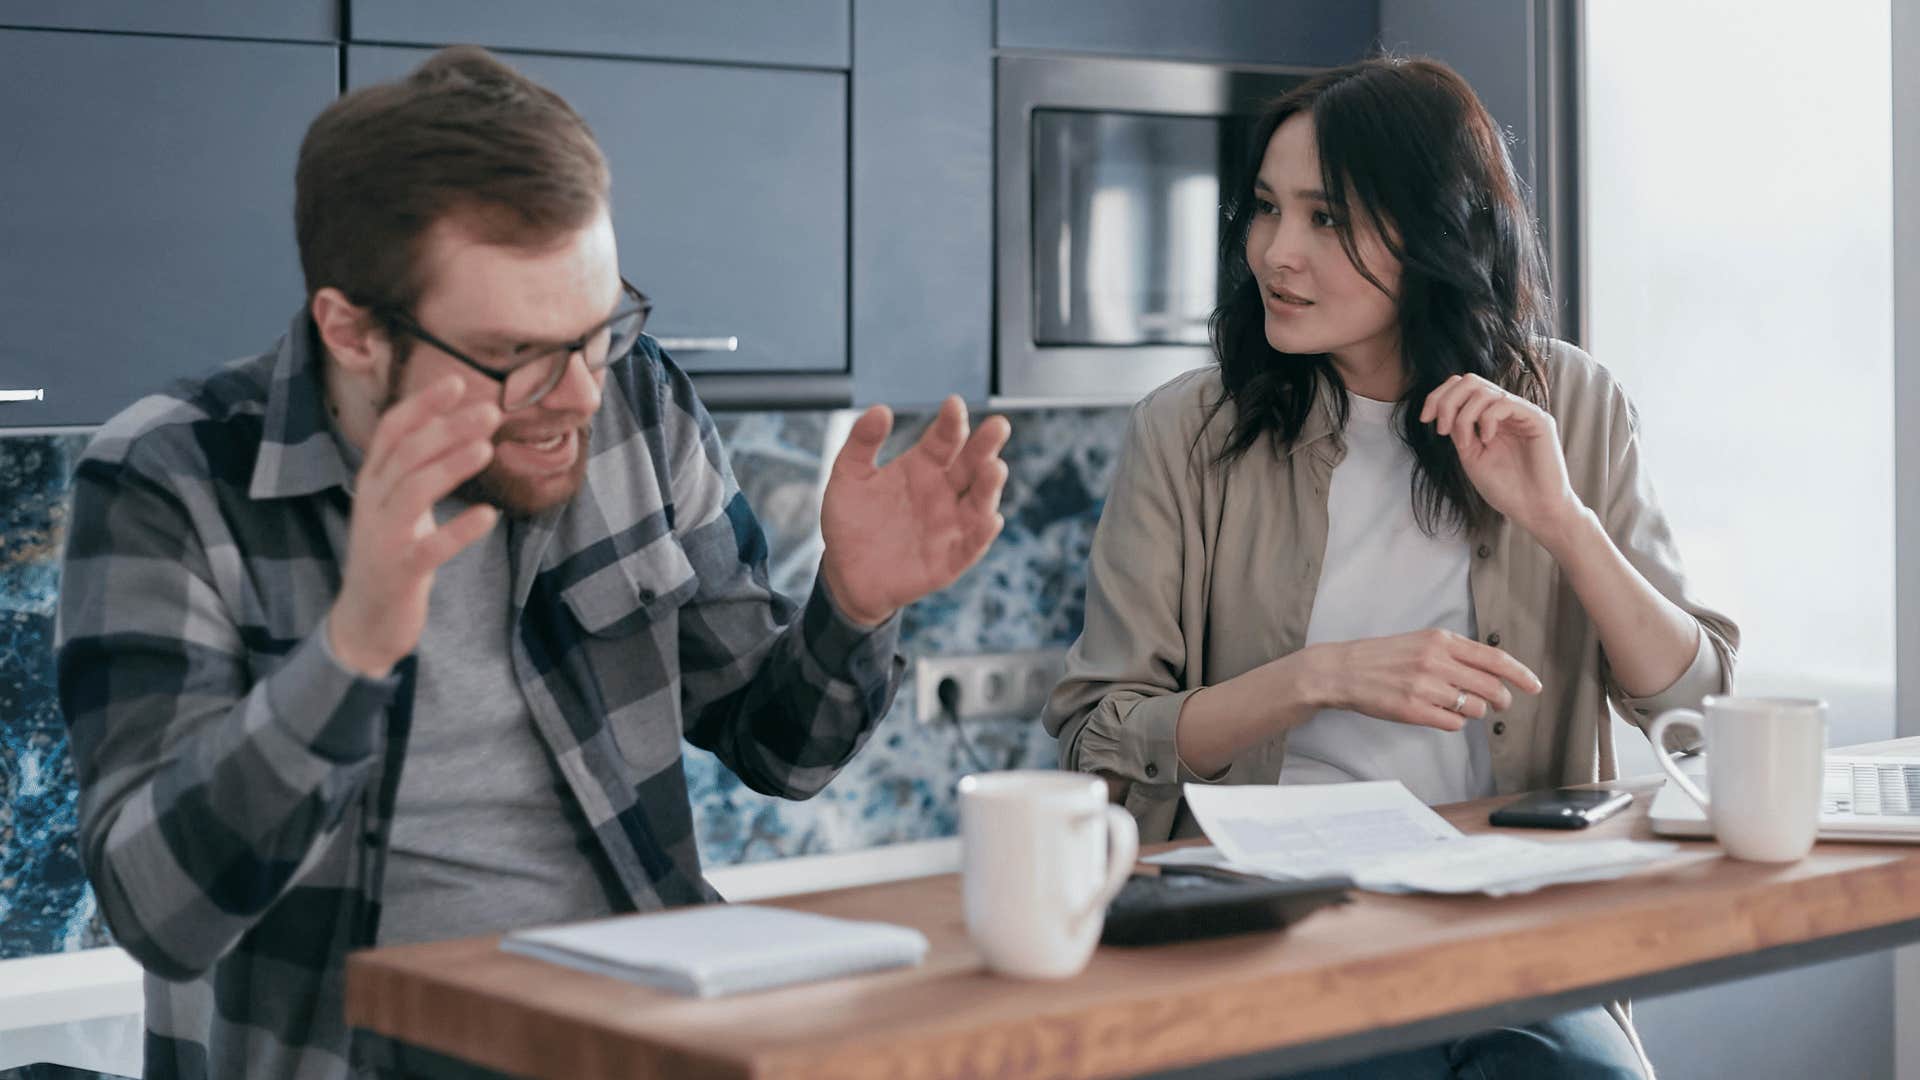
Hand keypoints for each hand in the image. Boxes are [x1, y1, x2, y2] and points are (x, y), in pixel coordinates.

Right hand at [328, 376, 501, 676]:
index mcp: (373, 482)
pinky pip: (429, 548)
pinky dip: (459, 531)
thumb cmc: (392, 554)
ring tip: (488, 449)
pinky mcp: (400, 572)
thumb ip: (417, 468)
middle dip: (448, 427)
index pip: (393, 430)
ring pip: (413, 491)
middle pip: (407, 453)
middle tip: (491, 411)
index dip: (424, 404)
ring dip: (451, 466)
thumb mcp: (398, 506)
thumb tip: (456, 426)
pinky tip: (489, 516)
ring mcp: (383, 537)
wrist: (365, 621)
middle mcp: (372, 502)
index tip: (459, 381)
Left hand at [818, 395, 1011, 625]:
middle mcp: (943, 492)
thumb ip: (861, 443)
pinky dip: (982, 534)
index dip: (951, 422)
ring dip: (989, 486)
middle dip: (985, 446)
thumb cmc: (851, 523)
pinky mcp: (949, 559)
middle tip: (998, 425)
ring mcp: (949, 525)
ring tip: (994, 467)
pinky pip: (970, 545)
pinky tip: (990, 519)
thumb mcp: (848, 478)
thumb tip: (880, 409)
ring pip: (978, 503)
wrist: (846, 574)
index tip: (954, 404)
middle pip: (971, 465)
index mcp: (923, 467)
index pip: (944, 440)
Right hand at [1309, 629, 1541, 730]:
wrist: (1345, 670)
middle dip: (1501, 699)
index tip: (1534, 686)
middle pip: (1491, 687)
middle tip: (1498, 703)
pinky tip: (1438, 713)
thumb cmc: (1384, 657)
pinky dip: (1453, 722)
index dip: (1520, 674)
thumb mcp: (1422, 642)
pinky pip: (1454, 723)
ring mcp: (1425, 687)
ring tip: (1455, 705)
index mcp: (1441, 641)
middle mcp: (1436, 661)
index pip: (1494, 658)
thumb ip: (1456, 653)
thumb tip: (1494, 673)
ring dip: (1473, 712)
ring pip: (1474, 708)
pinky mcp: (1414, 710)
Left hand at [1420, 374, 1582, 543]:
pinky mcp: (1538, 419)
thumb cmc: (1505, 487)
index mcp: (1490, 417)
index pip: (1462, 388)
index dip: (1438, 396)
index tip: (1425, 419)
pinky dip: (1487, 419)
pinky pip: (1504, 403)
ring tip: (1467, 443)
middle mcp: (1506, 410)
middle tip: (1441, 429)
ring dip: (1464, 416)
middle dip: (1446, 400)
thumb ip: (1459, 429)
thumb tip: (1443, 407)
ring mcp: (1523, 412)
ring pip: (1484, 391)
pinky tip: (1487, 440)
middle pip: (1470, 380)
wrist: (1533, 510)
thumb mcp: (1471, 455)